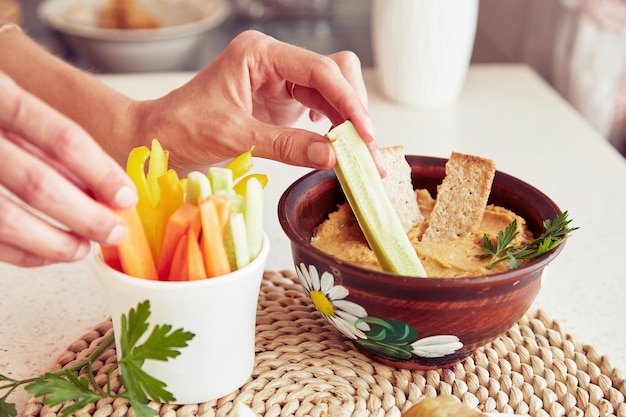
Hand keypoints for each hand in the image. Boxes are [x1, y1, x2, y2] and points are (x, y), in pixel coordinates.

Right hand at [0, 71, 136, 266]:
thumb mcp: (14, 106)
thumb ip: (51, 143)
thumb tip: (102, 188)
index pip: (63, 138)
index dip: (101, 173)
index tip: (126, 197)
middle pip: (38, 184)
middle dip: (86, 216)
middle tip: (115, 231)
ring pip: (8, 219)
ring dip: (55, 243)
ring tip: (84, 248)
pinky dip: (23, 253)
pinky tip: (49, 253)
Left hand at [132, 30, 385, 175]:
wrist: (159, 139)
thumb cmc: (183, 128)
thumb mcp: (235, 137)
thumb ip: (286, 145)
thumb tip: (333, 156)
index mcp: (260, 54)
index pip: (319, 70)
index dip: (348, 102)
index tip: (365, 135)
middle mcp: (275, 62)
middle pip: (335, 75)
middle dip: (354, 113)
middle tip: (366, 154)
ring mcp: (281, 82)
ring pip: (333, 93)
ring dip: (349, 125)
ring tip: (359, 158)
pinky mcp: (283, 104)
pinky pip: (322, 111)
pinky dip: (334, 130)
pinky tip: (338, 146)